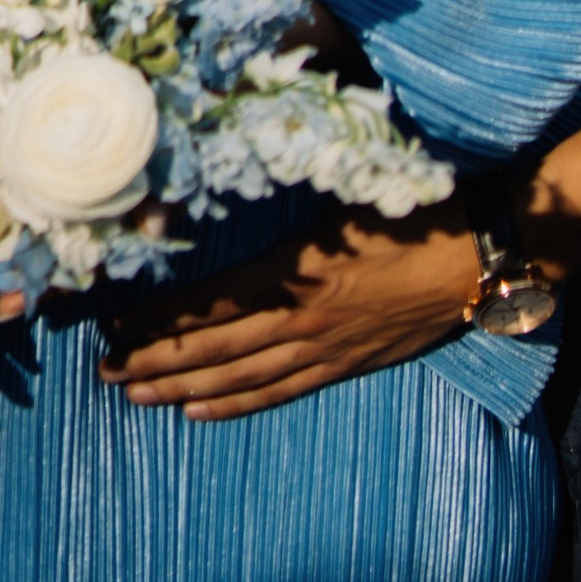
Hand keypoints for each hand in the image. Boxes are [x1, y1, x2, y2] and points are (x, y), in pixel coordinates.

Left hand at [101, 211, 477, 419]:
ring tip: (137, 394)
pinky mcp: (343, 367)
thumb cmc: (410, 212)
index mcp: (296, 269)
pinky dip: (235, 405)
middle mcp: (301, 317)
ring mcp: (323, 349)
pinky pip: (278, 393)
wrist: (475, 258)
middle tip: (105, 371)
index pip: (211, 302)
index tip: (115, 323)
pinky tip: (199, 411)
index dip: (160, 317)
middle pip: (213, 348)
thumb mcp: (342, 196)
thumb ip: (288, 206)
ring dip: (183, 388)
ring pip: (238, 378)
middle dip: (155, 359)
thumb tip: (235, 170)